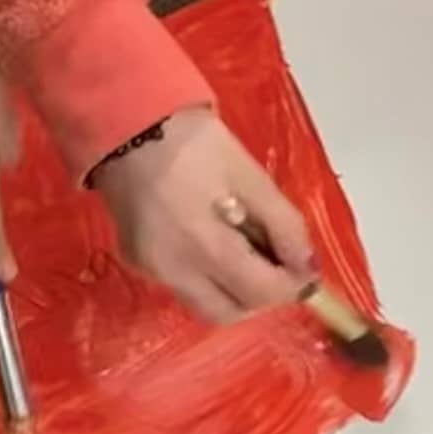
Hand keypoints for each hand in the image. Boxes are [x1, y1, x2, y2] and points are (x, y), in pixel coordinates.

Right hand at [94, 107, 315, 322]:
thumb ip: (283, 223)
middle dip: (260, 296)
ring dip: (233, 289)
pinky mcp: (135, 261)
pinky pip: (181, 285)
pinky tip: (213, 240)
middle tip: (276, 262)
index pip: (259, 292)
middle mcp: (172, 271)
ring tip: (244, 247)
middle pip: (228, 312)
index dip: (291, 287)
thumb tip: (306, 266)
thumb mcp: (248, 174)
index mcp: (203, 245)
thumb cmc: (193, 142)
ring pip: (203, 304)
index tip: (305, 270)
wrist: (126, 121)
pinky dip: (207, 276)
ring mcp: (149, 269)